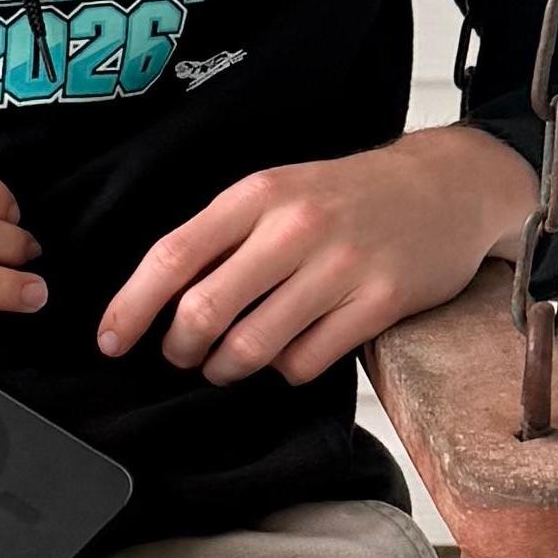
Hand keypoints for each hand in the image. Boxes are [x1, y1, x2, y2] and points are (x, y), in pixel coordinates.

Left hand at [95, 125, 532, 387]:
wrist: (446, 186)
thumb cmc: (349, 195)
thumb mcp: (280, 191)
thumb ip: (224, 236)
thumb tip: (158, 299)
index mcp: (258, 195)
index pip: (173, 257)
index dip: (131, 307)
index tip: (110, 341)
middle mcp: (295, 227)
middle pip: (205, 311)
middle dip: (180, 348)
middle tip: (182, 355)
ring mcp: (340, 267)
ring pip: (252, 347)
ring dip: (226, 368)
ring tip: (227, 363)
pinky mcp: (379, 303)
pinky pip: (305, 363)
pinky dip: (285, 371)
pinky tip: (290, 354)